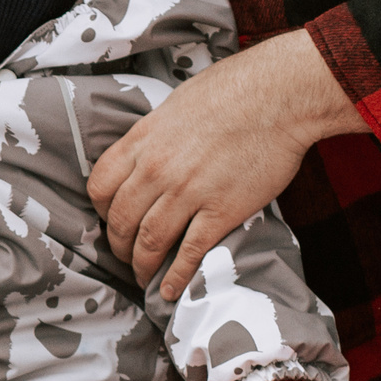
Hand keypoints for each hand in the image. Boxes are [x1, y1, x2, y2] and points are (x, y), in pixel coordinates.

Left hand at [87, 31, 358, 299]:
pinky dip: (175, 277)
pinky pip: (188, 252)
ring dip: (140, 265)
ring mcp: (187, 192)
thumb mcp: (175, 105)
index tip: (111, 220)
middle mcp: (156, 169)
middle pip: (121, 220)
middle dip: (118, 245)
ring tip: (142, 276)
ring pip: (148, 241)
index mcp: (143, 141)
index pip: (100, 186)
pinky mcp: (221, 211)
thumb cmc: (233, 89)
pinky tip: (168, 291)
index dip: (102, 211)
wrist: (280, 94)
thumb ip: (155, 135)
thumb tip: (147, 153)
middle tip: (124, 255)